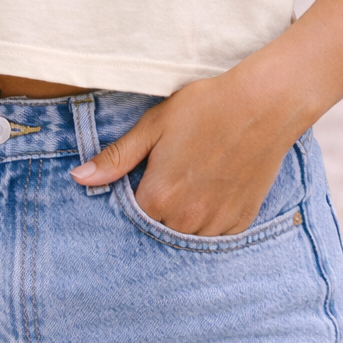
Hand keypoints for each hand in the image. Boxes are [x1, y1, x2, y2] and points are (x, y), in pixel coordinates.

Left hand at [71, 60, 305, 235]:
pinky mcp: (242, 221)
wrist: (263, 105)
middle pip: (158, 230)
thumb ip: (116, 157)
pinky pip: (215, 236)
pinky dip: (208, 222)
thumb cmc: (205, 108)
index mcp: (160, 195)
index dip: (132, 198)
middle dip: (156, 210)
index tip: (140, 180)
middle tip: (167, 178)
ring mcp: (217, 223)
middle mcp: (187, 219)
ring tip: (190, 184)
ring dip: (181, 220)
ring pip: (186, 237)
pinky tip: (211, 192)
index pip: (130, 217)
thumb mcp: (154, 126)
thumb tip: (79, 178)